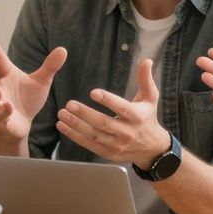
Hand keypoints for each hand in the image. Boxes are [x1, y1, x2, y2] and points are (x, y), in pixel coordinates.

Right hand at [0, 40, 66, 141]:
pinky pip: (1, 119)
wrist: (23, 123)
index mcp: (7, 76)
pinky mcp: (3, 122)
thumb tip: (63, 49)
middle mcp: (0, 90)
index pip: (1, 63)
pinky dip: (3, 114)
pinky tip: (8, 108)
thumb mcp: (41, 81)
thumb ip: (50, 66)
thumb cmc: (28, 98)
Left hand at [56, 60, 171, 168]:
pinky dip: (74, 136)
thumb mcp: (150, 98)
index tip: (93, 92)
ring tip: (62, 113)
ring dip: (76, 125)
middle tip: (69, 104)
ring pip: (94, 135)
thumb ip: (145, 79)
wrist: (151, 149)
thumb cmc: (147, 117)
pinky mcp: (108, 153)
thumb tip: (147, 60)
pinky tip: (62, 126)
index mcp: (138, 117)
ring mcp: (117, 145)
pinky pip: (89, 144)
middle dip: (85, 114)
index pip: (122, 108)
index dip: (108, 100)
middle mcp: (127, 132)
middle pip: (104, 123)